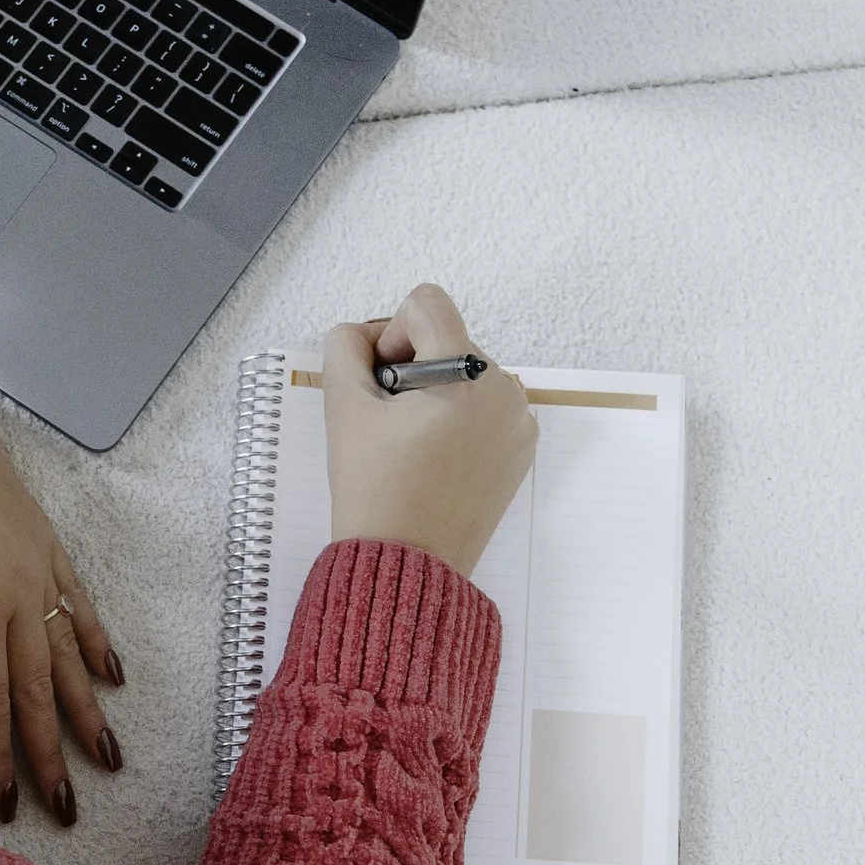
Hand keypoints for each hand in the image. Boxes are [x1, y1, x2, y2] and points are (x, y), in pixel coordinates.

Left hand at [0, 416, 121, 825]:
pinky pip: (80, 605)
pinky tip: (113, 679)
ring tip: (108, 759)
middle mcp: (18, 594)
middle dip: (51, 753)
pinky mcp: (52, 549)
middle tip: (67, 808)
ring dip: (88, 711)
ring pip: (70, 654)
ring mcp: (42, 570)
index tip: (9, 803)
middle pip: (38, 689)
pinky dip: (98, 643)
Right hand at [324, 285, 536, 576]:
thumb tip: (362, 336)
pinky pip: (484, 406)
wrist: (406, 561)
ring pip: (464, 373)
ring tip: (410, 445)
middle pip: (446, 339)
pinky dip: (456, 419)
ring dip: (432, 393)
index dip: (389, 333)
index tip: (381, 384)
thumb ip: (344, 348)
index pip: (426, 303)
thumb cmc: (374, 488)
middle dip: (410, 368)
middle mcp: (504, 388)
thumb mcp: (343, 408)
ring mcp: (519, 420)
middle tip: (387, 423)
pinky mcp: (521, 447)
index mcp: (465, 373)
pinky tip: (433, 458)